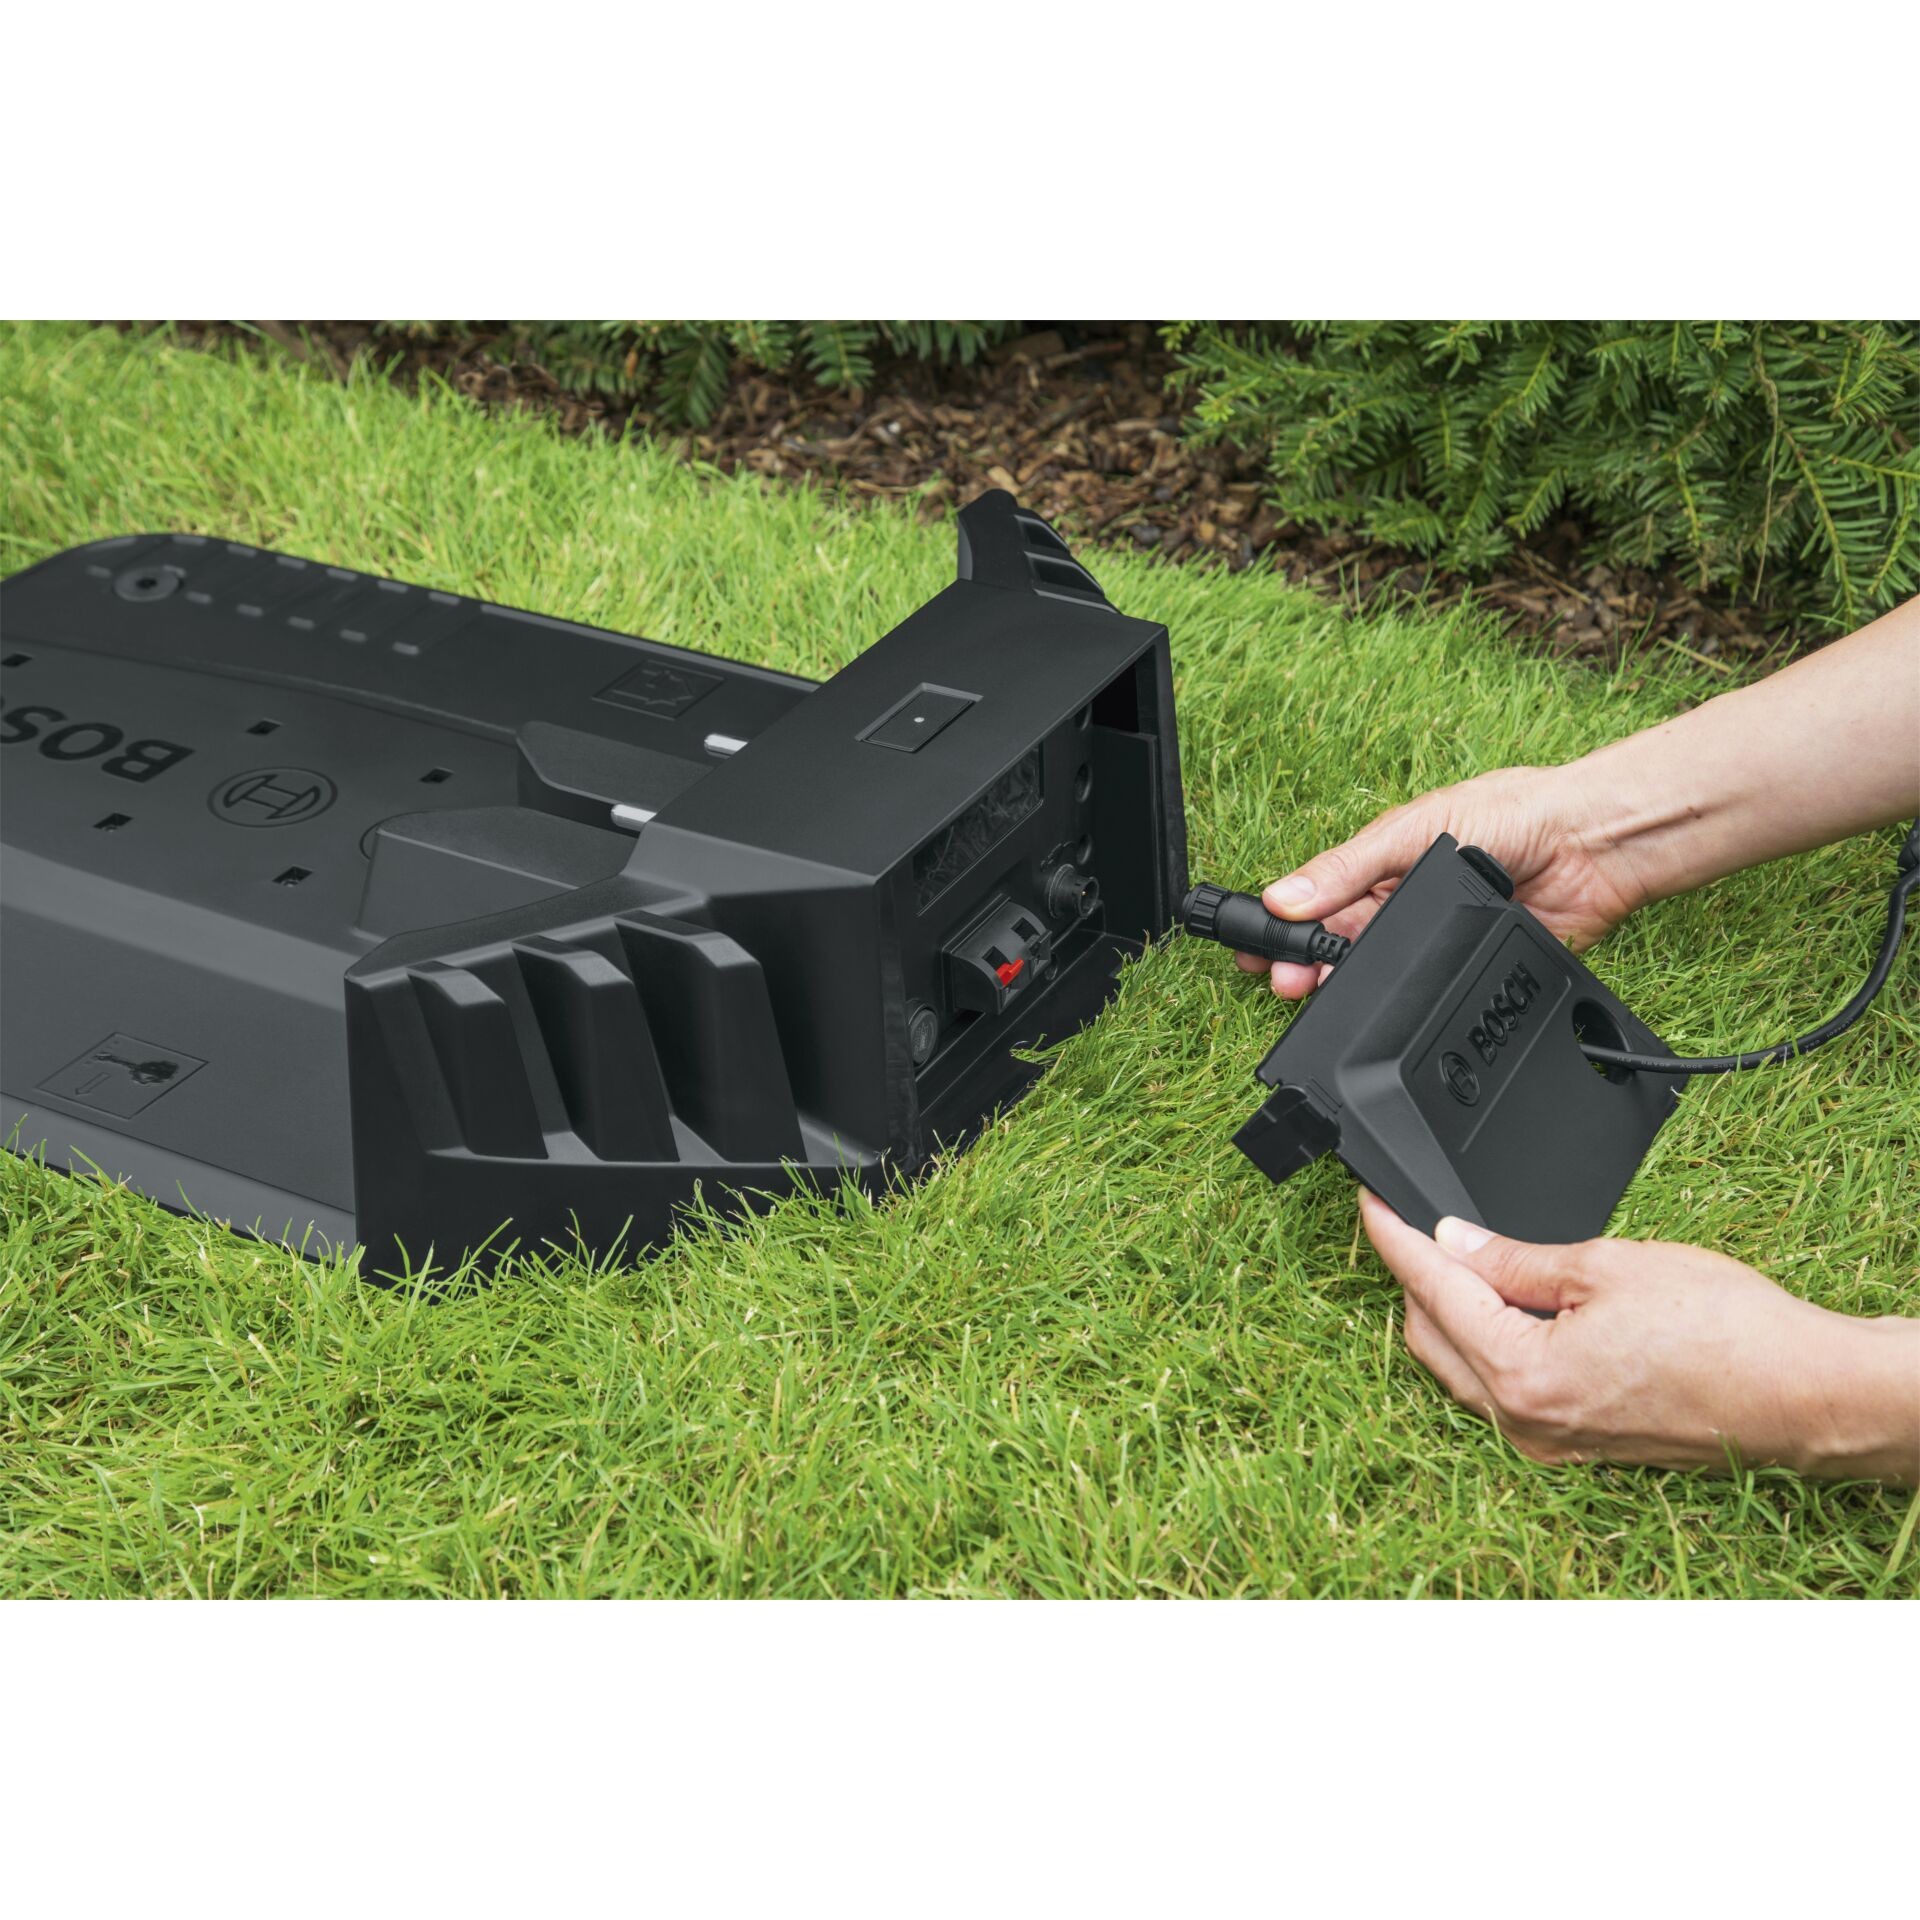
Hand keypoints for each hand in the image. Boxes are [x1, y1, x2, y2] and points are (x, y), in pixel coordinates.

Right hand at [1240, 765, 1646, 997]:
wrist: (1592, 843)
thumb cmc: (1514, 811)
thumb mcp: (1415, 829)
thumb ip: (1351, 865)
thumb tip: (1288, 895)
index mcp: (1383, 864)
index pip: (1320, 900)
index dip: (1286, 928)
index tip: (1256, 951)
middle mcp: (1404, 905)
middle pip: (1338, 944)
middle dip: (1305, 965)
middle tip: (1284, 982)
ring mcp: (1435, 941)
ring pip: (1375, 974)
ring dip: (1343, 986)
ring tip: (1316, 994)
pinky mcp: (1468, 970)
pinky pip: (1425, 994)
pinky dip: (1398, 1003)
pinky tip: (1376, 1007)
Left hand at [1360, 1190, 1919, 1480]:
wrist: (1807, 1395)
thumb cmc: (1728, 1333)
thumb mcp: (1606, 1266)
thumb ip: (1515, 1258)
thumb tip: (1455, 1240)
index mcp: (1521, 1374)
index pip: (1431, 1289)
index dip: (1394, 1236)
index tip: (1371, 1202)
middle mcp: (1524, 1421)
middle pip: (1431, 1333)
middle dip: (1417, 1274)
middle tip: (1417, 1220)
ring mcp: (1548, 1441)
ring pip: (1462, 1365)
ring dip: (1452, 1311)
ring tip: (1465, 1253)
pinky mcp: (1576, 1445)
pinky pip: (1503, 1388)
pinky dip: (1492, 1342)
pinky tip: (1511, 1304)